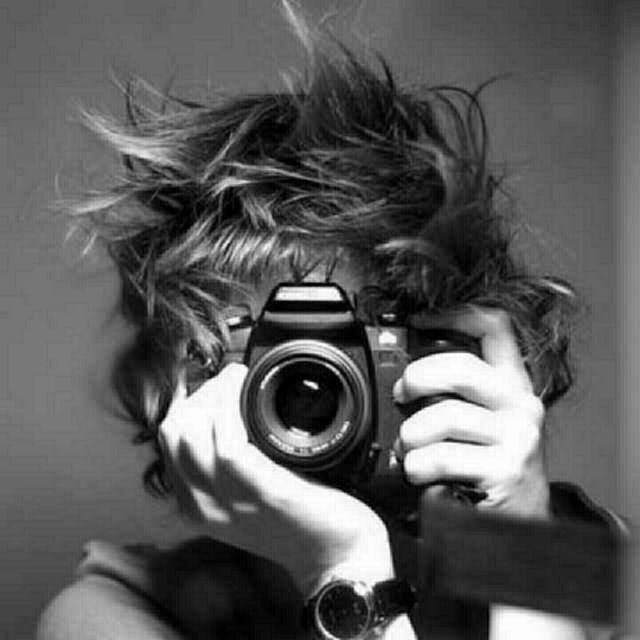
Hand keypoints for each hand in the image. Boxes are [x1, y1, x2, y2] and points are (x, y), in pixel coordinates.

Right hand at [158, 363, 393, 596]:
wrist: (336, 559)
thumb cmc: (298, 522)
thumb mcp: (249, 497)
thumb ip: (230, 467)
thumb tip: (230, 416)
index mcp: (196, 503)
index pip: (169, 439)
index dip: (190, 404)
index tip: (220, 390)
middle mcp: (202, 505)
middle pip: (173, 430)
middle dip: (200, 395)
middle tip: (232, 384)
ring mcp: (228, 500)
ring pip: (189, 432)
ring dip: (215, 397)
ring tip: (239, 386)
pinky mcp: (262, 491)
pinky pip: (227, 444)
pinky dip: (233, 411)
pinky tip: (248, 399)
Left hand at [393, 306, 549, 518]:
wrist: (519, 526)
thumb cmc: (487, 467)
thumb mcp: (479, 421)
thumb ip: (455, 393)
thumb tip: (403, 375)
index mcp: (510, 383)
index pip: (495, 327)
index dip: (455, 313)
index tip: (419, 320)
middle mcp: (520, 404)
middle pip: (462, 367)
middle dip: (419, 377)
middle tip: (402, 393)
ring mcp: (517, 437)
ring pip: (446, 415)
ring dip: (412, 433)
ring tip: (408, 446)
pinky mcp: (506, 470)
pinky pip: (444, 456)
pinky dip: (418, 464)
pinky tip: (418, 472)